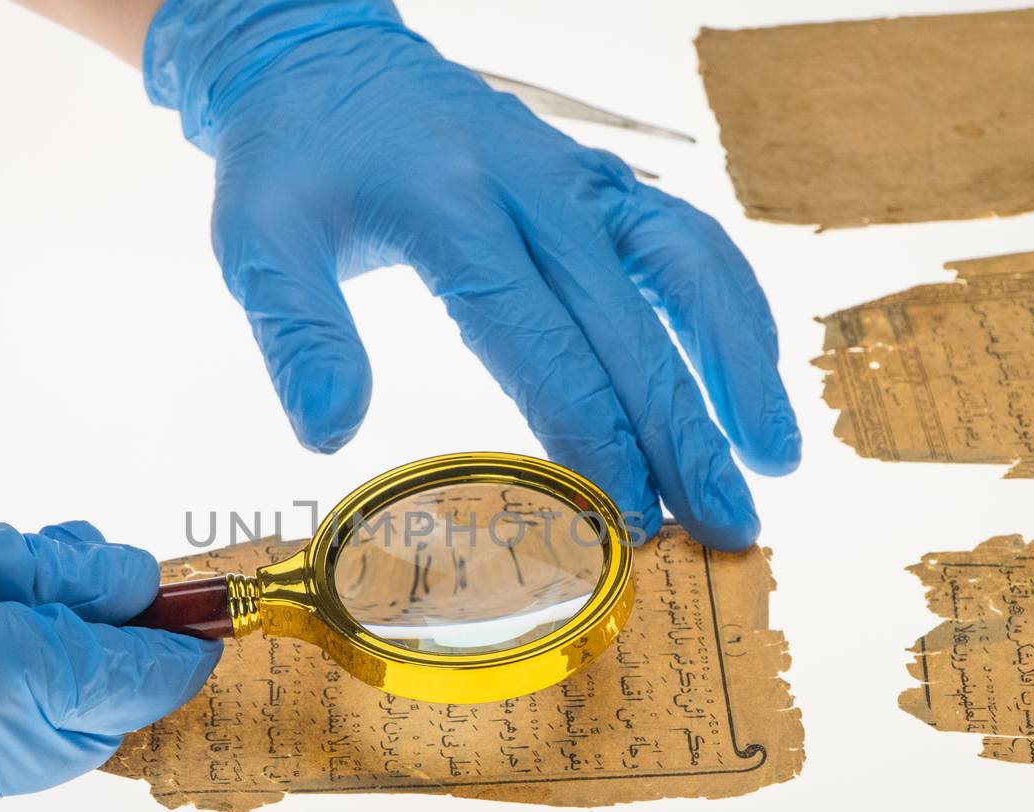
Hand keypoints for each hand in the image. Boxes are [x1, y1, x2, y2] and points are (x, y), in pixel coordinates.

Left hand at [145, 0, 799, 548]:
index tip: (626, 517)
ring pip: (688, 267)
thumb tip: (329, 432)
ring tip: (774, 459)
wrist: (328, 61)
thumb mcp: (258, 240)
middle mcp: (535, 189)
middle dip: (681, 436)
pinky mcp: (600, 182)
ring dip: (738, 365)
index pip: (540, 341)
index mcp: (453, 209)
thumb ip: (297, 332)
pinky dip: (732, 308)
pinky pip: (687, 240)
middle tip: (723, 527)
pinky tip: (754, 376)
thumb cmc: (293, 161)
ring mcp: (579, 179)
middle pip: (629, 324)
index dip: (591, 436)